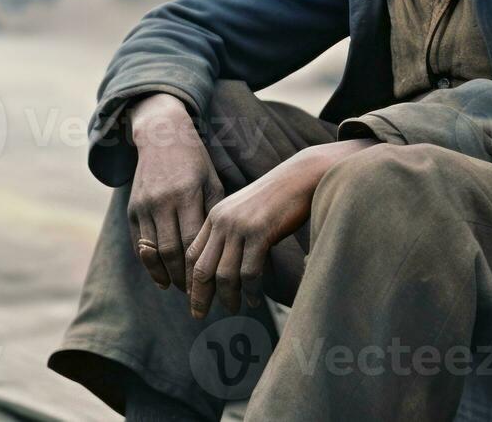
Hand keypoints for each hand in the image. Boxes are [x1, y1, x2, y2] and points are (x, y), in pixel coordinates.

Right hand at [126, 93, 223, 292]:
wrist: (161, 137)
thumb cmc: (196, 162)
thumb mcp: (212, 181)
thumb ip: (215, 213)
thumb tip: (227, 248)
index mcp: (188, 193)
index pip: (194, 241)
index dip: (202, 267)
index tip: (214, 286)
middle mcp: (163, 201)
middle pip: (172, 251)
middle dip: (185, 279)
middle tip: (198, 297)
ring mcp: (144, 206)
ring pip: (152, 251)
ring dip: (167, 275)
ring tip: (181, 290)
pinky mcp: (132, 210)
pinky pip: (139, 245)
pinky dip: (149, 265)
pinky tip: (162, 279)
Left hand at [185, 139, 374, 317]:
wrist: (303, 176)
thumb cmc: (278, 197)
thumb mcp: (246, 211)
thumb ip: (231, 232)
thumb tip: (224, 266)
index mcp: (215, 215)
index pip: (192, 253)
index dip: (189, 280)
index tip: (192, 298)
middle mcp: (223, 221)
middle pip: (202, 268)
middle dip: (199, 296)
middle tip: (199, 315)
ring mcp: (241, 227)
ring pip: (224, 275)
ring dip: (228, 297)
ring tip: (233, 309)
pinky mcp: (260, 233)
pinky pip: (249, 273)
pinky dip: (251, 291)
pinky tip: (255, 300)